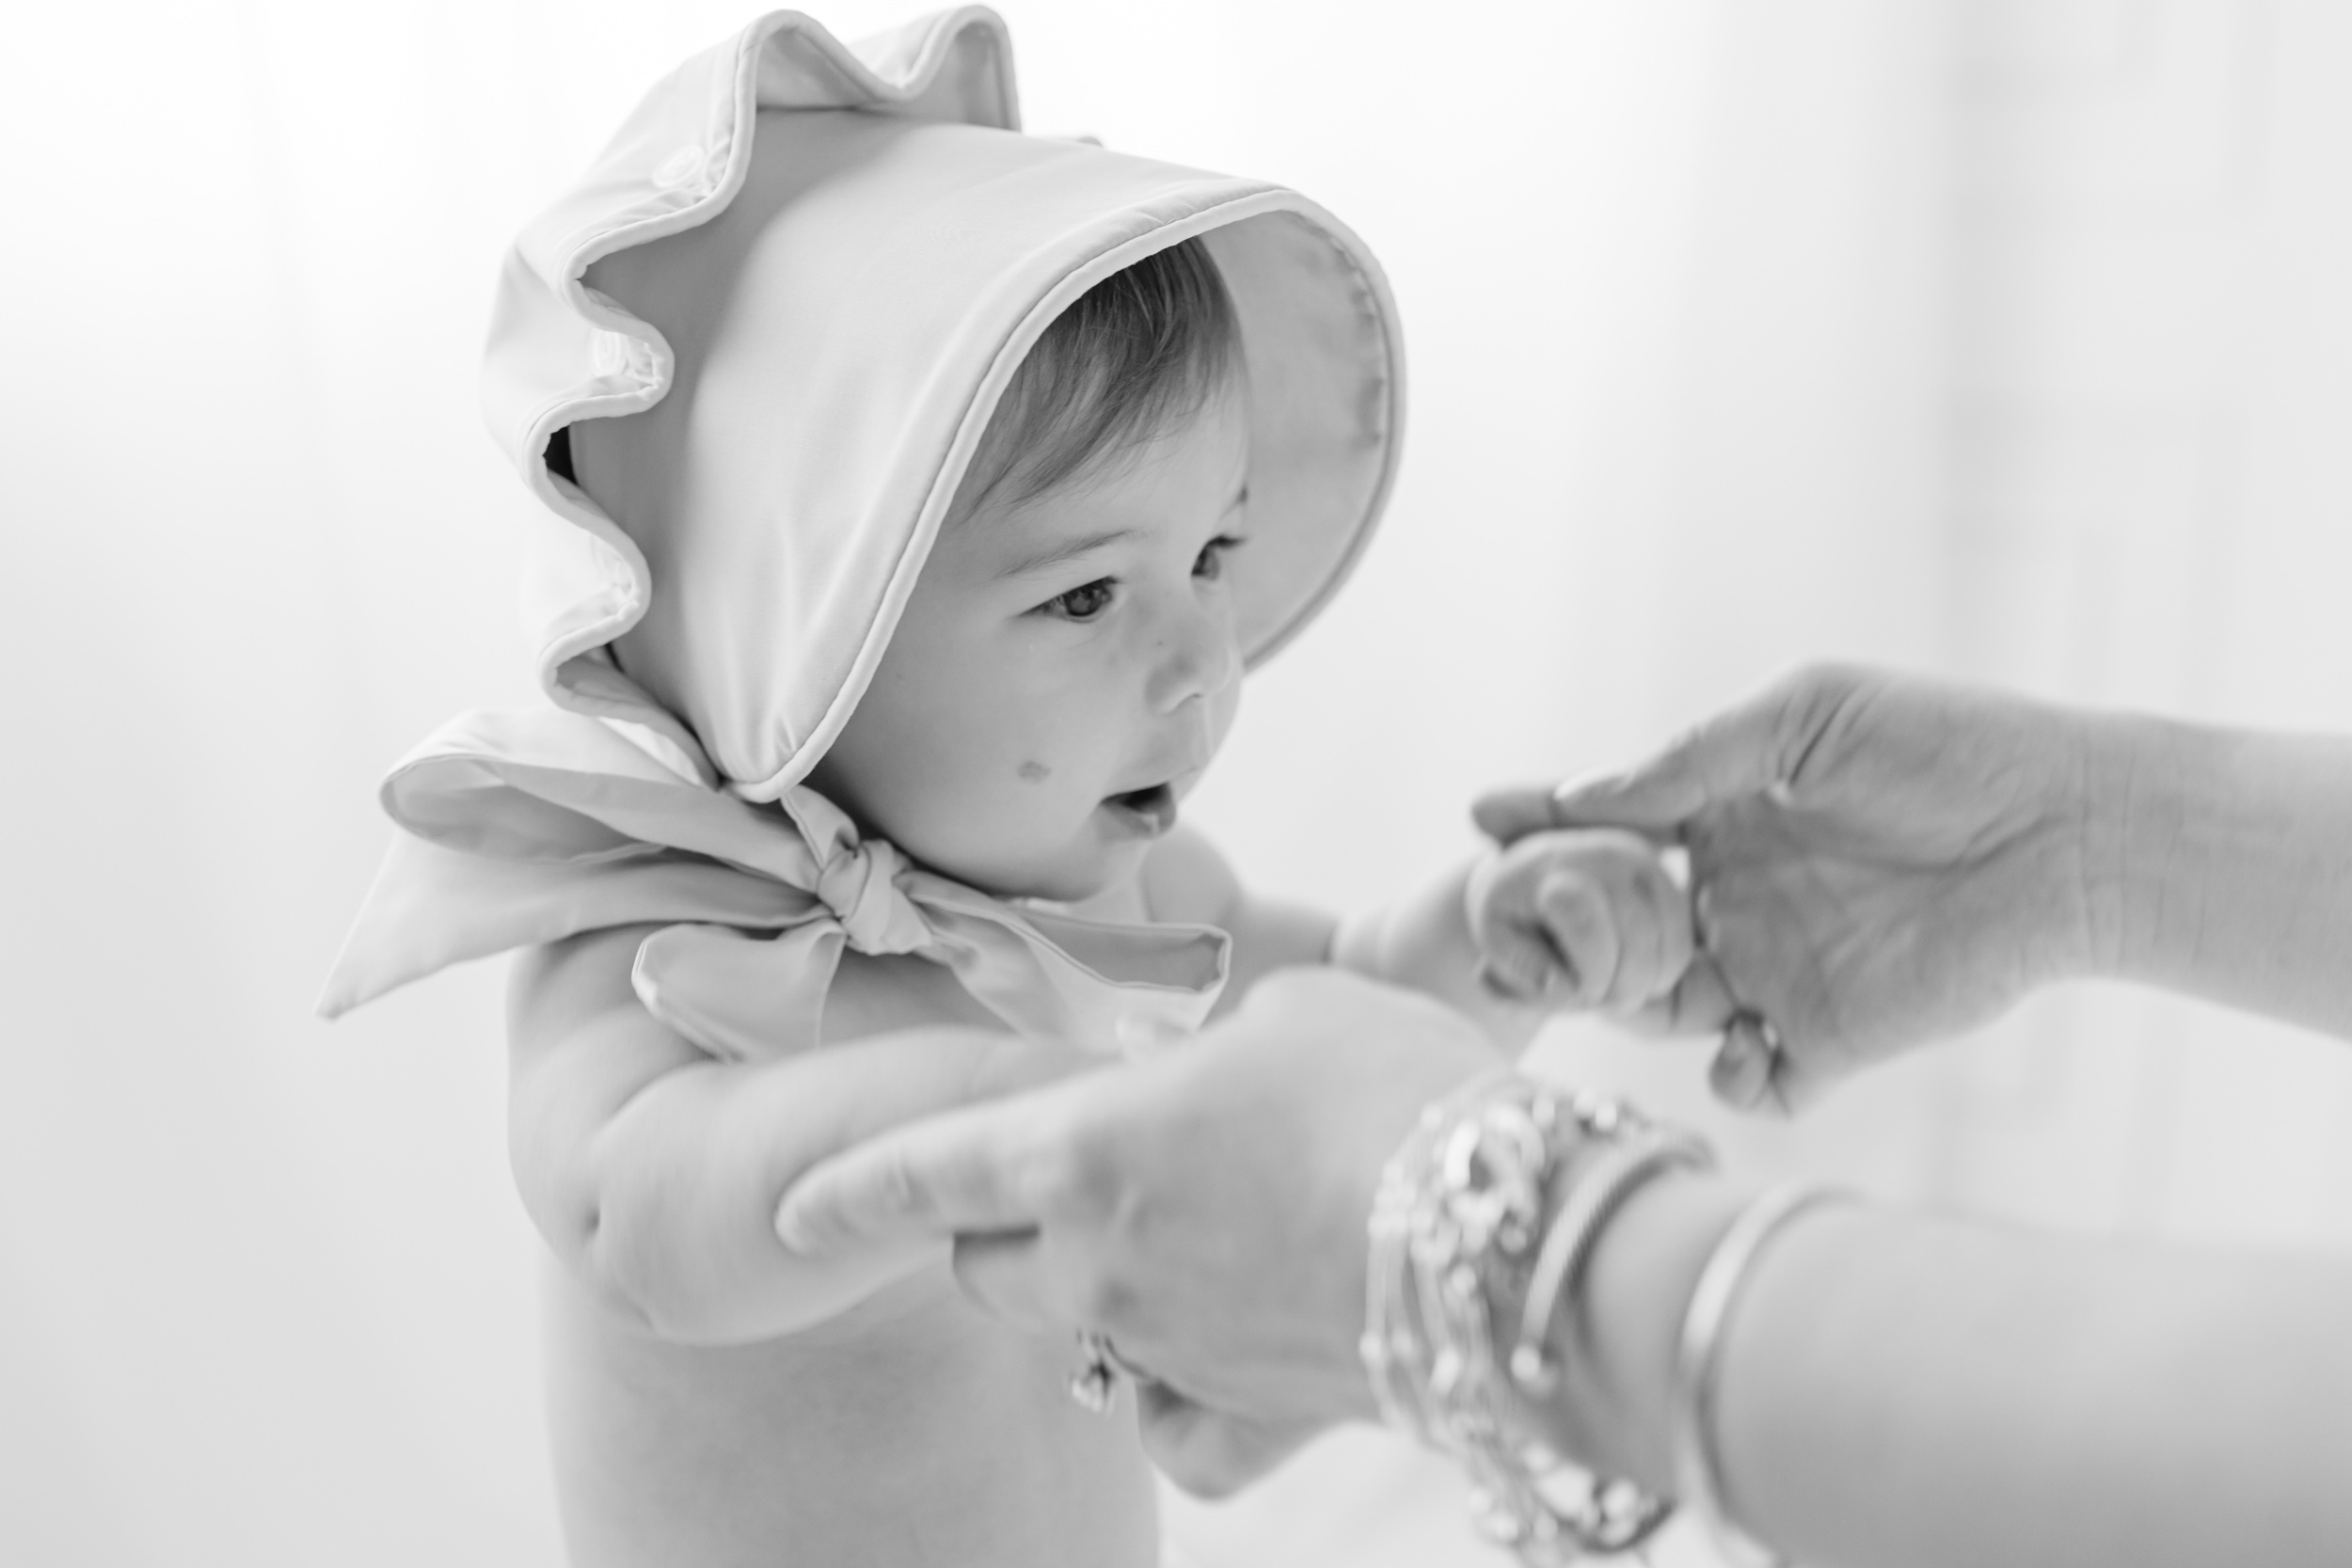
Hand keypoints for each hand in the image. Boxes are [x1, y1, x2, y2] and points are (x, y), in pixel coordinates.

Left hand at [772, 968, 1497, 1493]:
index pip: (924, 1172)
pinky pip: (1176, 1427)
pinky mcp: (1248, 1423)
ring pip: (1081, 1339)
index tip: (785, 1216)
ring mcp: (1168, 1356)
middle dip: (1005, 1231)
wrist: (1513, 1236)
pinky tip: (1222, 1357)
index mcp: (1081, 1149)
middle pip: (992, 1270)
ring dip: (1100, 1296)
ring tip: (1184, 1245)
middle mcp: (1098, 1266)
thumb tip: (1207, 1081)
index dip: (847, 1192)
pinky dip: (1182, 1396)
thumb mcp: (1293, 1016)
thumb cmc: (1394, 1089)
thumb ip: (1213, 1052)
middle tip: (1078, 1183)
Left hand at [1464, 829, 1693, 1010]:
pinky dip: (1663, 972)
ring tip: (1612, 991)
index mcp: (1553, 870)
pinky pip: (1680, 940)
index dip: (1590, 974)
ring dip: (1645, 985)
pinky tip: (1635, 978)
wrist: (1529, 871)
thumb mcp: (1497, 942)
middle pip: (1636, 938)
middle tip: (1597, 1004)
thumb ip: (1524, 971)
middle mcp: (1603, 855)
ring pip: (1667, 944)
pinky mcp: (1663, 875)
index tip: (1578, 994)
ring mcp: (1640, 861)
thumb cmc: (1510, 912)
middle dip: (1621, 990)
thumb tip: (1566, 990)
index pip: (1585, 923)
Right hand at [1477, 665, 2101, 1111]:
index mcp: (1723, 819)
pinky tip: (1741, 1047)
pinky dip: (1729, 1082)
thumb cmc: (1948, 748)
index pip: (1608, 834)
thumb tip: (1584, 796)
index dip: (1541, 832)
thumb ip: (1693, 756)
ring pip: (1662, 1016)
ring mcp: (1775, 974)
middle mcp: (1735, 901)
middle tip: (1539, 931)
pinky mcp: (1829, 1040)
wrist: (2068, 831)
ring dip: (1634, 1011)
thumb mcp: (1806, 715)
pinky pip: (1751, 1083)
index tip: (1480, 824)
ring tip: (1640, 990)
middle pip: (1614, 936)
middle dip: (1566, 937)